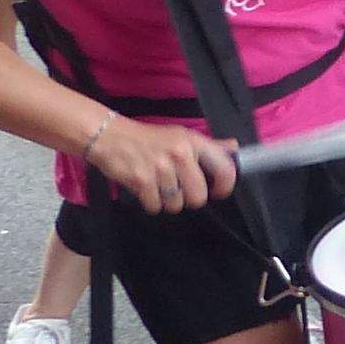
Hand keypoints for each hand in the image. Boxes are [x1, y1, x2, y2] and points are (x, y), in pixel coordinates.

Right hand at [86, 112, 237, 212]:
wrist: (110, 136)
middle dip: (189, 198)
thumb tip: (234, 149)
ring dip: (167, 201)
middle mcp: (180, 154)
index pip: (224, 168)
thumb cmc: (148, 138)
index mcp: (193, 141)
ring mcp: (161, 169)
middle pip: (198, 196)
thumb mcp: (180, 135)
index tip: (218, 192)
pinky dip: (150, 203)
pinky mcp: (142, 181)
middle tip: (178, 189)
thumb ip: (209, 146)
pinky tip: (145, 189)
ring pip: (176, 205)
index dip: (225, 186)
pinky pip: (156, 207)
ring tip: (158, 185)